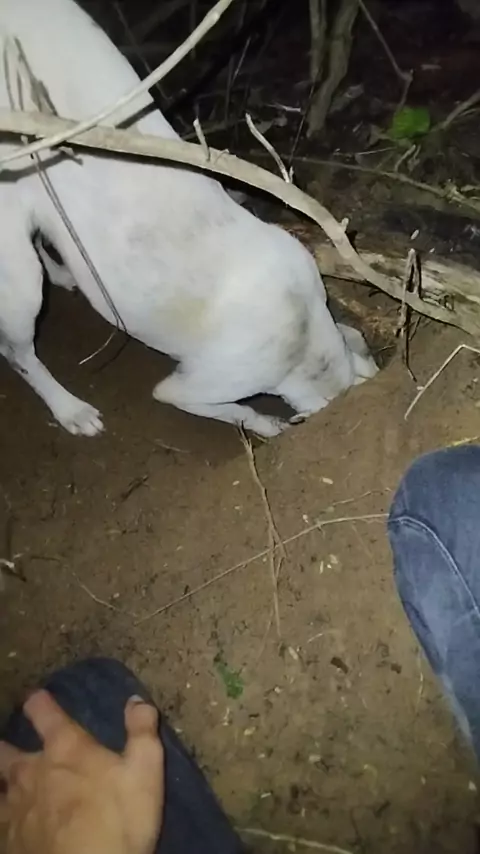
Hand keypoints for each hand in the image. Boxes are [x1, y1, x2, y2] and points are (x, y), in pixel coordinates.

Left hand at [0, 689, 163, 853]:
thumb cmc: (118, 822)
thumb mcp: (145, 772)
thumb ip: (141, 731)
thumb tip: (136, 699)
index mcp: (64, 749)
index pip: (42, 711)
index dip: (40, 702)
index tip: (39, 698)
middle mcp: (30, 773)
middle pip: (4, 752)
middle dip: (6, 748)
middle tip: (12, 749)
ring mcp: (13, 810)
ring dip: (3, 785)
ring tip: (10, 787)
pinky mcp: (7, 843)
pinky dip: (5, 821)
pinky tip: (13, 827)